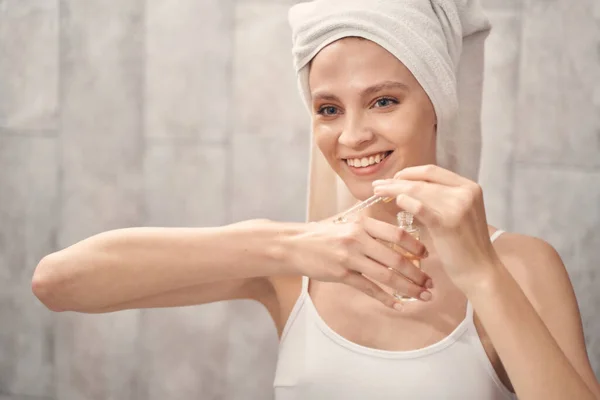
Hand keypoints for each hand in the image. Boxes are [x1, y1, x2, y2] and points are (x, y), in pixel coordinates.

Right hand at [287, 216, 431, 309]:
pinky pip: (369, 288)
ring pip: (386, 275)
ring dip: (408, 287)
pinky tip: (399, 305)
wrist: (293, 245)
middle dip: (417, 273)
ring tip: (422, 295)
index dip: (415, 246)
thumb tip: (397, 236)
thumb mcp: (346, 223)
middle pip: (396, 258)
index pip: (396, 234)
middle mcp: (357, 239)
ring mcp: (349, 257)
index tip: (426, 255)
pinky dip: (386, 298)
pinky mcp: (341, 274)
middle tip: (430, 283)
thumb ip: (369, 228)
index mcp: (361, 223)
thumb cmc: (321, 234)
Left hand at [372, 165, 499, 292]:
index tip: (392, 178)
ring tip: (377, 192)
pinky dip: (406, 202)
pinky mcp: (448, 223)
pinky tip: (396, 202)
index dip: (409, 172)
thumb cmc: (465, 244)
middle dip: (396, 181)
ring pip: (418, 191)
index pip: (432, 171)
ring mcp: (458, 206)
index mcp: (468, 186)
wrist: (480, 271)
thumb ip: (440, 198)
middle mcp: (466, 192)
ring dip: (394, 190)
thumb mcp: (457, 213)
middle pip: (423, 180)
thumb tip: (408, 189)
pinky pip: (422, 208)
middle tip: (377, 185)